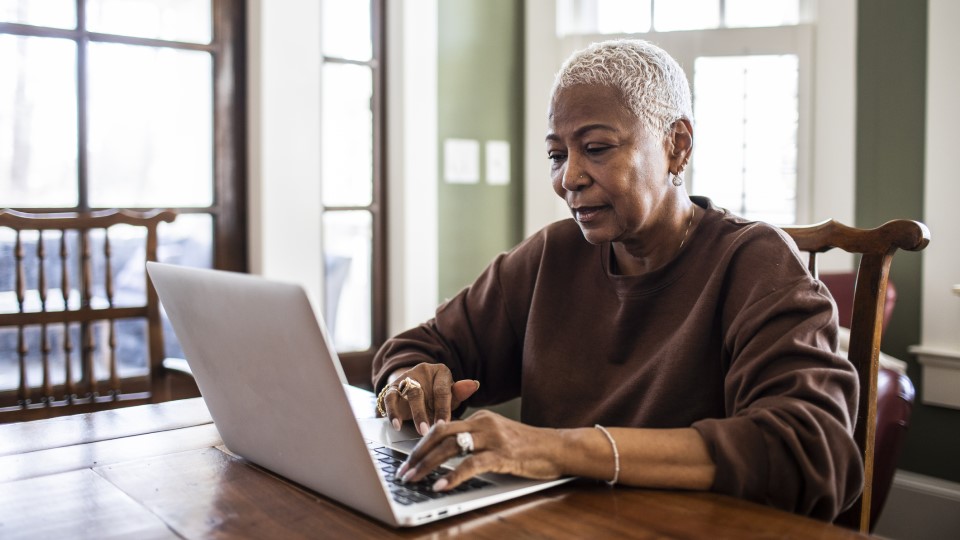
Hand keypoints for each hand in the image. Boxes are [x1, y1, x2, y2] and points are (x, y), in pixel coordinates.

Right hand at [379, 363, 479, 434]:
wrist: (417, 387)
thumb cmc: (438, 395)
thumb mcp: (450, 395)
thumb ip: (460, 393)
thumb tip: (474, 384)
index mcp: (440, 372)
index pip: (442, 390)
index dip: (443, 409)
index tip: (444, 425)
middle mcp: (422, 371)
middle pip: (422, 392)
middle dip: (425, 414)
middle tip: (428, 431)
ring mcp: (406, 378)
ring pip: (407, 394)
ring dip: (413, 414)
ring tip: (418, 431)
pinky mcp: (392, 387)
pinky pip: (389, 398)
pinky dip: (392, 412)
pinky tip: (397, 426)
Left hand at [396, 410, 565, 490]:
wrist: (557, 448)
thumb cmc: (528, 447)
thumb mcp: (498, 437)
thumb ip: (476, 440)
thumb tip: (446, 453)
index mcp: (480, 419)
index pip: (442, 427)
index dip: (422, 444)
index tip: (408, 460)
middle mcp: (484, 424)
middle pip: (440, 434)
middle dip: (417, 454)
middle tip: (403, 471)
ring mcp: (493, 438)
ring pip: (451, 448)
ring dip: (428, 465)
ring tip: (414, 479)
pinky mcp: (503, 454)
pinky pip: (471, 464)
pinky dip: (453, 476)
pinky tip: (442, 485)